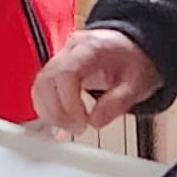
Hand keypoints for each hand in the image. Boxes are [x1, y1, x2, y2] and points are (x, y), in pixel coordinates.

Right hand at [31, 29, 159, 138]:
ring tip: (70, 127)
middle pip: (46, 80)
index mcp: (91, 48)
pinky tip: (62, 121)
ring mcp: (60, 58)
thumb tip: (95, 121)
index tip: (82, 122)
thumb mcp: (137, 83)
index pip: (65, 73)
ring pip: (39, 85)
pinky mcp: (56, 70)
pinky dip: (47, 108)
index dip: (68, 102)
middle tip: (76, 129)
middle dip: (57, 111)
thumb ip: (118, 102)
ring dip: (49, 111)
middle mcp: (70, 50)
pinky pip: (41, 89)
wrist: (133, 50)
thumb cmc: (134, 62)